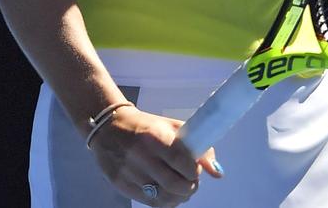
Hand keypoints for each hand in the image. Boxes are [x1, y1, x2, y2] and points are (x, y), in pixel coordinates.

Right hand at [89, 106, 222, 205]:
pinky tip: (169, 195)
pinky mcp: (121, 185)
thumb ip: (196, 146)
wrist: (109, 127)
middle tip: (192, 182)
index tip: (196, 169)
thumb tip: (217, 172)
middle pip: (174, 184)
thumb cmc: (146, 126)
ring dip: (179, 198)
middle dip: (190, 187)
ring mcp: (129, 172)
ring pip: (163, 198)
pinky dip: (164, 203)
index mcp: (155, 137)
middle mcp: (141, 156)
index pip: (182, 162)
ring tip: (182, 190)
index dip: (195, 171)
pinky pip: (150, 203)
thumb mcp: (171, 127)